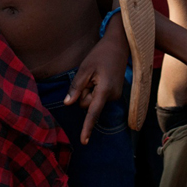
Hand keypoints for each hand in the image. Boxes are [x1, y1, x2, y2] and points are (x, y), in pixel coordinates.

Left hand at [64, 30, 127, 144]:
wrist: (119, 45)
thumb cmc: (100, 55)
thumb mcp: (84, 68)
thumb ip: (76, 87)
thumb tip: (68, 104)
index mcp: (105, 90)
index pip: (93, 113)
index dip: (87, 127)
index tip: (84, 141)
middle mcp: (113, 96)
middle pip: (88, 105)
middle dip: (83, 93)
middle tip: (89, 76)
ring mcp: (116, 96)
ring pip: (92, 101)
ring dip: (89, 90)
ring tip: (96, 74)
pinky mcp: (115, 94)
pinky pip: (98, 97)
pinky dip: (95, 89)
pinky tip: (100, 77)